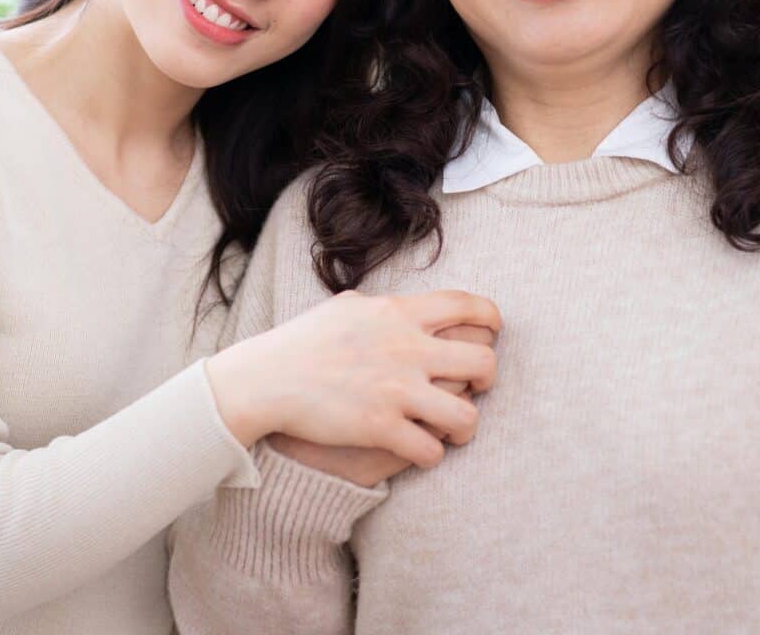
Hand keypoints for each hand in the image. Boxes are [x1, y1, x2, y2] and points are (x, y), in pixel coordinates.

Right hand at [207, 289, 500, 468]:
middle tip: (475, 385)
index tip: (493, 330)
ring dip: (466, 426)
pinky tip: (419, 449)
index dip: (491, 317)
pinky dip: (431, 455)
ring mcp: (395, 390)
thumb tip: (407, 306)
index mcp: (397, 313)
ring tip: (453, 428)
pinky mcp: (380, 428)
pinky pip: (431, 451)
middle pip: (482, 361)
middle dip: (488, 377)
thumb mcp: (347, 306)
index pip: (465, 305)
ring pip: (467, 416)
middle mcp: (405, 349)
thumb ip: (385, 307)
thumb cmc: (303, 341)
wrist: (266, 378)